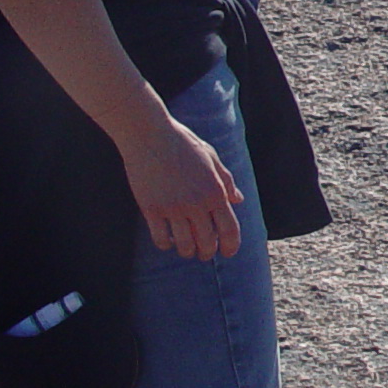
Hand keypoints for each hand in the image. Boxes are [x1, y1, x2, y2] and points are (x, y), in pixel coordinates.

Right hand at [121, 113, 243, 259]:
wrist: (149, 134)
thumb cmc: (182, 142)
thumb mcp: (211, 157)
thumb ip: (226, 180)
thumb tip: (238, 200)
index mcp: (214, 191)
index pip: (229, 229)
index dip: (231, 245)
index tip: (228, 252)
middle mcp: (196, 203)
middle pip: (207, 242)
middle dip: (208, 252)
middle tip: (205, 253)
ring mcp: (173, 208)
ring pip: (184, 245)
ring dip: (188, 252)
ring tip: (187, 250)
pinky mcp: (151, 209)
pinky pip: (161, 238)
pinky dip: (166, 244)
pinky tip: (168, 241)